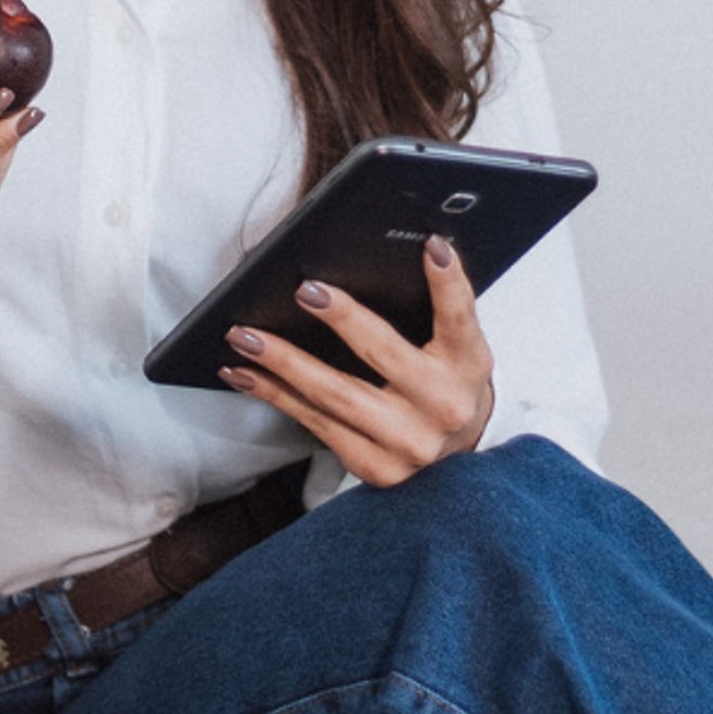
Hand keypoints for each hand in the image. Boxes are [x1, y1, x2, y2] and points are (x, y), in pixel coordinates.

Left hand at [218, 235, 494, 486]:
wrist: (456, 463)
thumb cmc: (447, 387)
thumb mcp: (458, 347)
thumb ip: (440, 307)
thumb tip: (415, 249)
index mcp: (467, 366)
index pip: (460, 318)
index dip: (449, 283)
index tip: (432, 246)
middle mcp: (443, 407)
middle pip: (384, 355)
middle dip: (342, 319)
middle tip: (305, 290)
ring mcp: (407, 444)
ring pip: (335, 396)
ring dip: (282, 363)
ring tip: (244, 336)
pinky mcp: (375, 467)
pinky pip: (316, 425)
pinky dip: (276, 396)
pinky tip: (245, 375)